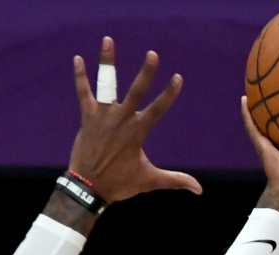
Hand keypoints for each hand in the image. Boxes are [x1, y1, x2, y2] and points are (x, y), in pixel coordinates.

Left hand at [68, 36, 202, 202]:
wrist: (89, 188)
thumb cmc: (121, 184)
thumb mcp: (151, 181)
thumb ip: (176, 181)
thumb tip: (200, 190)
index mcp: (138, 133)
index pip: (158, 109)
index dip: (169, 94)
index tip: (178, 78)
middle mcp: (121, 120)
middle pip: (136, 91)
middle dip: (146, 73)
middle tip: (152, 54)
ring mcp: (103, 117)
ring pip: (107, 84)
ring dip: (108, 62)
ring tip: (109, 40)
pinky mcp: (87, 118)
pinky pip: (83, 93)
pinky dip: (80, 77)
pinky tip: (78, 59)